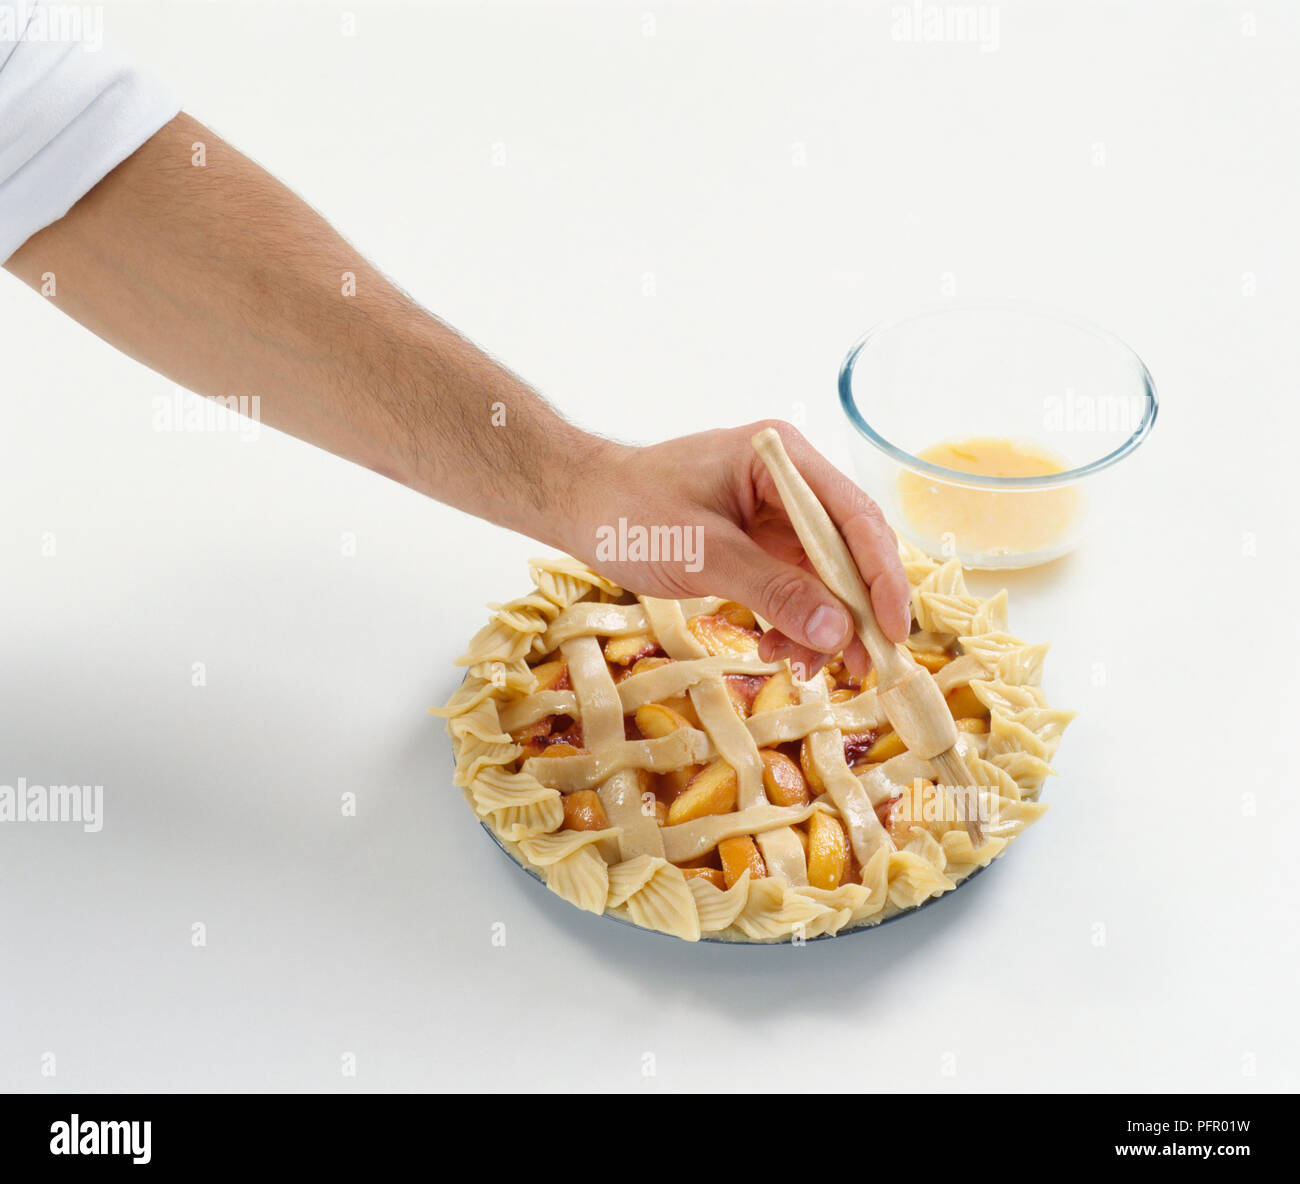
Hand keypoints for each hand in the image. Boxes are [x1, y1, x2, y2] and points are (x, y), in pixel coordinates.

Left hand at [568, 420, 911, 677]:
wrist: (581, 508)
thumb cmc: (631, 513)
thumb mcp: (702, 554)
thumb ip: (771, 590)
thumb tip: (837, 632)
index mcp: (782, 460)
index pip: (854, 517)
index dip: (881, 576)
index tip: (892, 630)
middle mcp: (790, 484)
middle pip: (849, 550)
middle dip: (856, 612)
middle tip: (865, 668)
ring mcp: (777, 515)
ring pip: (825, 577)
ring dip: (825, 626)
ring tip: (807, 668)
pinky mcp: (760, 545)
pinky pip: (795, 588)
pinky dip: (795, 622)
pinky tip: (779, 650)